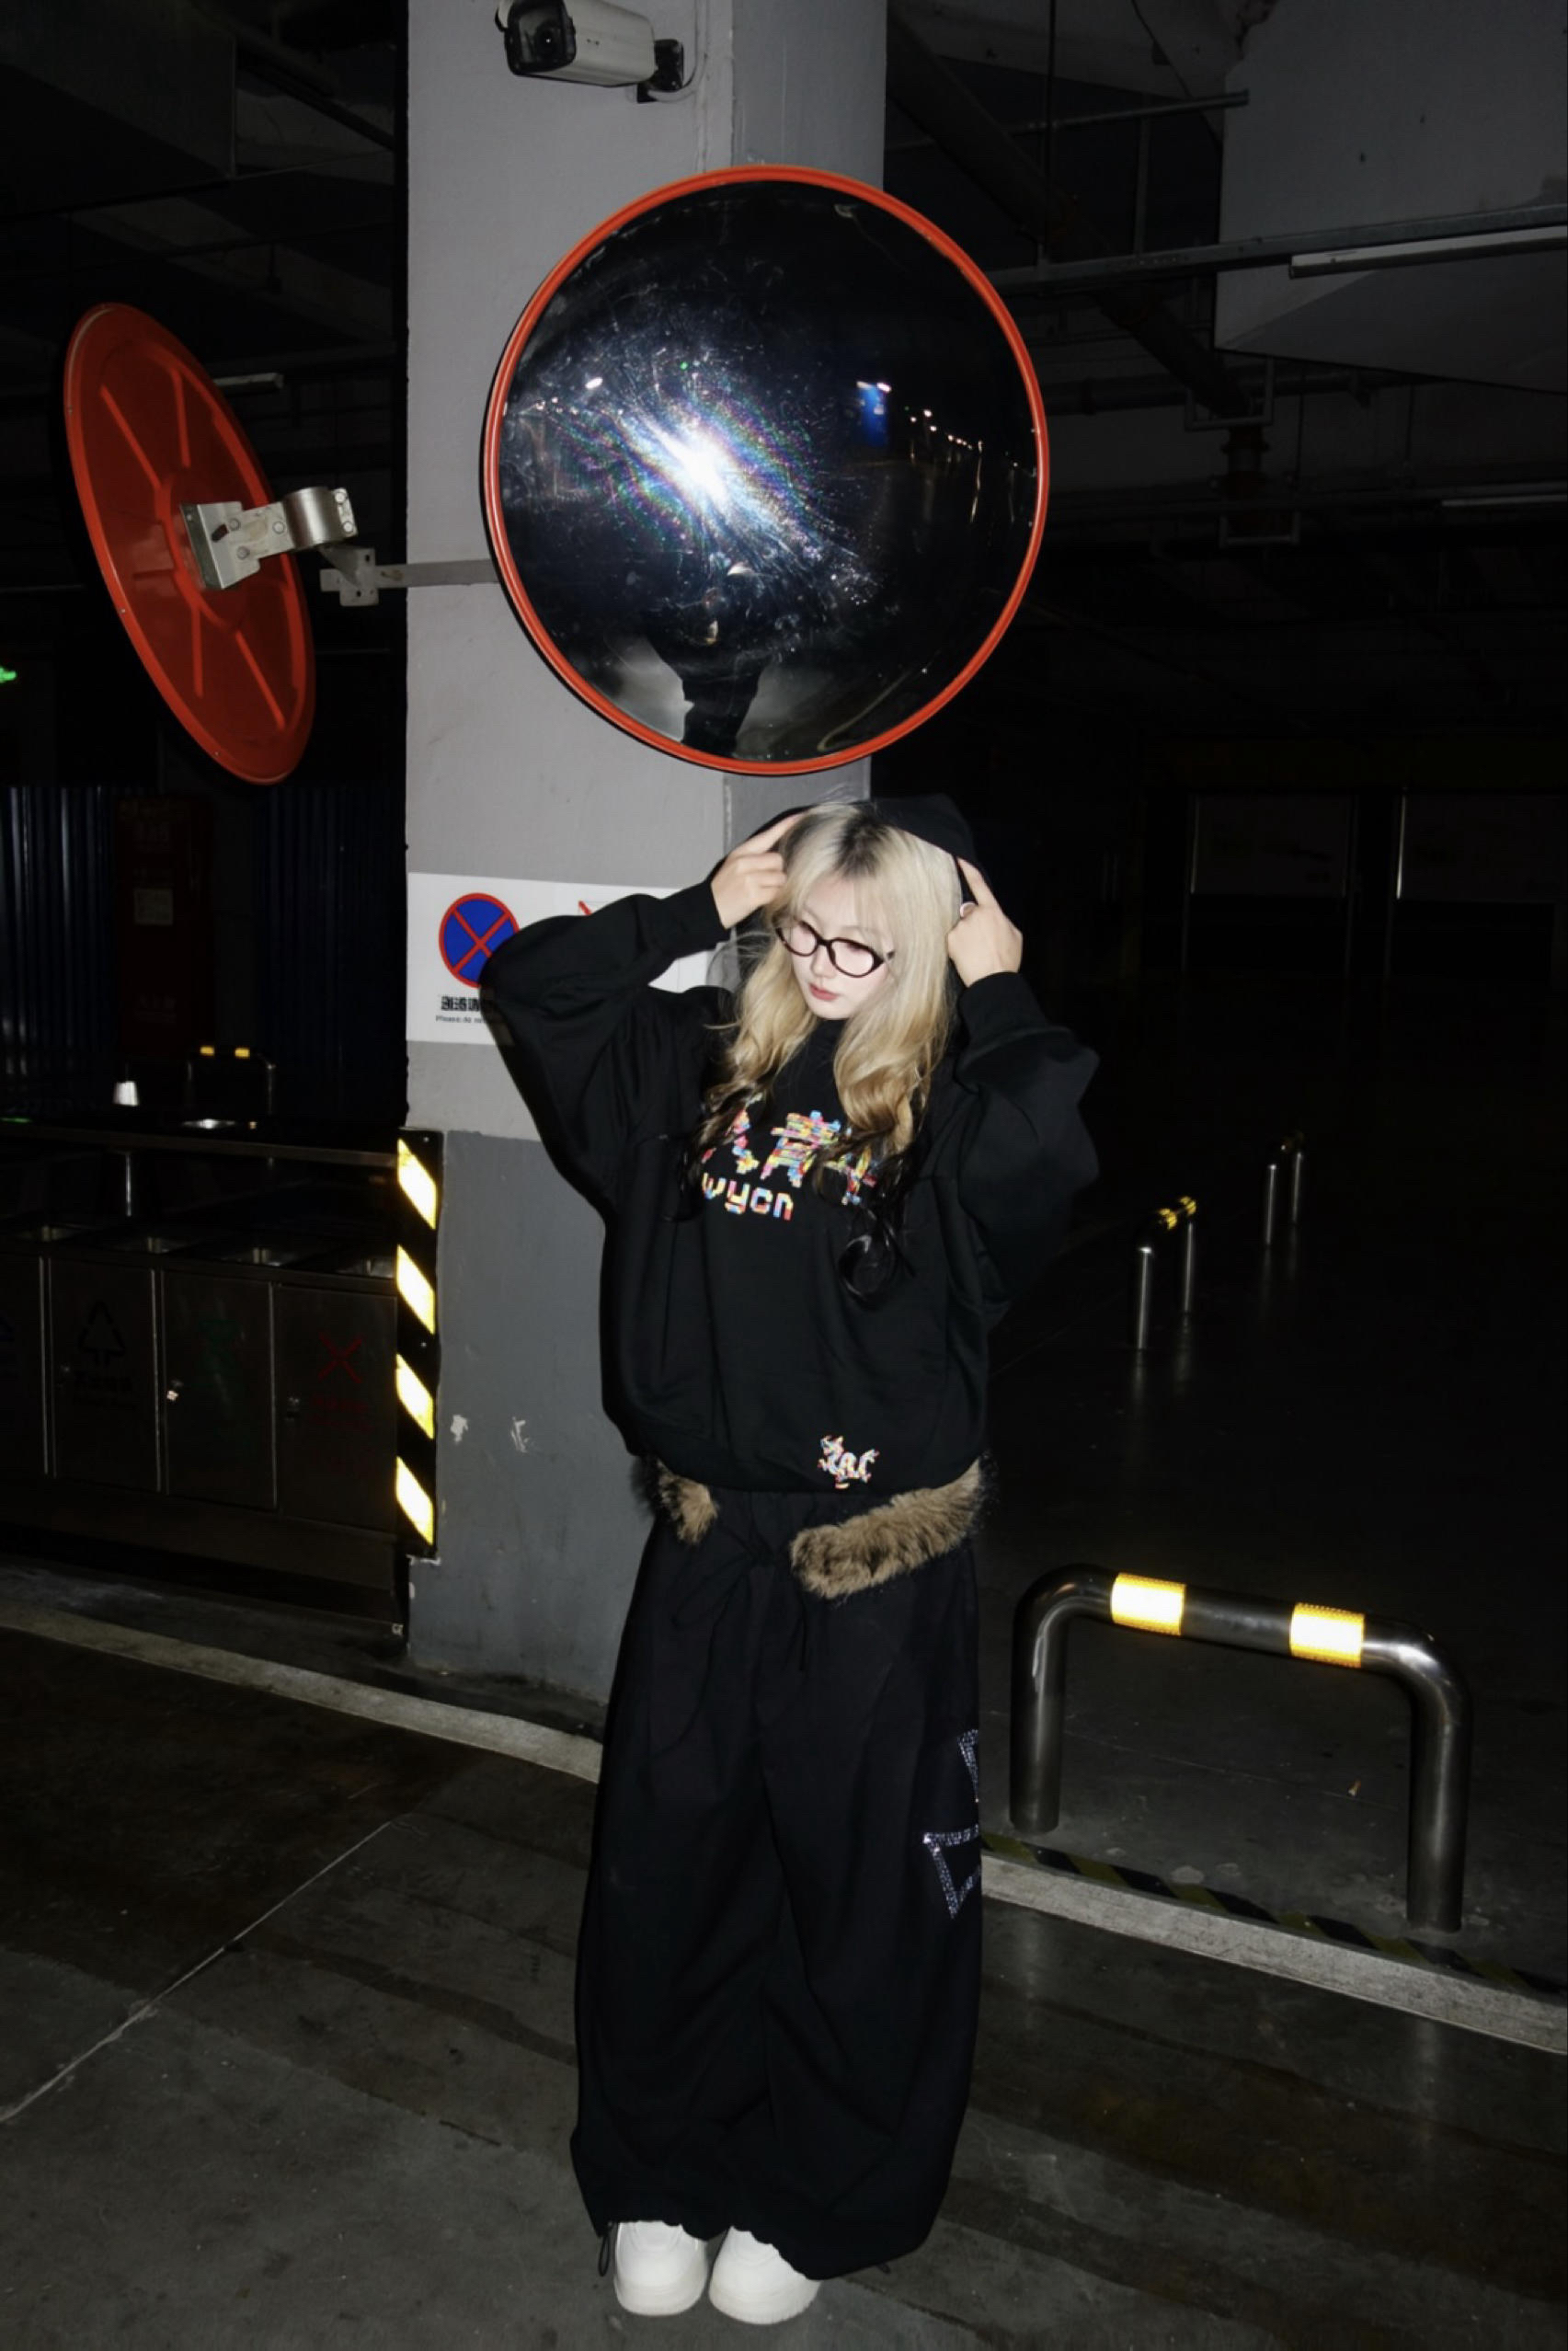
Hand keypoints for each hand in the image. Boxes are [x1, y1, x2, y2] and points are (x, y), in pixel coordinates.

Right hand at [709, 811, 800, 929]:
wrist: (708, 910)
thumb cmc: (725, 889)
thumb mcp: (734, 866)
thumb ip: (754, 858)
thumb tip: (779, 858)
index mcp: (740, 853)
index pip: (767, 836)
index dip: (785, 826)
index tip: (801, 816)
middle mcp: (744, 863)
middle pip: (778, 860)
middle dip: (777, 871)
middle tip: (765, 881)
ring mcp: (748, 879)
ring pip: (780, 877)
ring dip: (776, 886)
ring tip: (761, 891)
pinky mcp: (753, 895)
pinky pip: (776, 893)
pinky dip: (772, 897)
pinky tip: (761, 899)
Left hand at [947, 858, 1022, 984]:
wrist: (992, 980)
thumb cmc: (1006, 960)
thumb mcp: (1015, 935)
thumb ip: (1002, 920)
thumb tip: (994, 917)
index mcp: (993, 911)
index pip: (979, 886)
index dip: (968, 870)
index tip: (959, 858)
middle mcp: (974, 915)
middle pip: (969, 913)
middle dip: (973, 925)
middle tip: (982, 944)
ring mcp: (961, 927)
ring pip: (961, 928)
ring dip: (966, 938)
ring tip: (977, 954)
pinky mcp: (951, 939)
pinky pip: (954, 940)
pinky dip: (958, 948)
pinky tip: (968, 957)